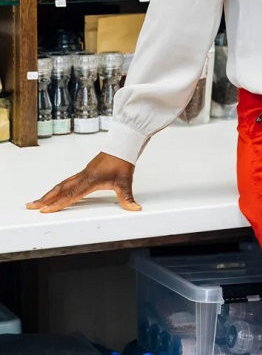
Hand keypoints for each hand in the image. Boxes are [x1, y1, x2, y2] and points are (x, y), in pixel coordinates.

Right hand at [26, 152, 140, 213]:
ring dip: (49, 193)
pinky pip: (67, 181)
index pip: (71, 195)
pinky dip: (58, 187)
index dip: (57, 203)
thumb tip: (135, 209)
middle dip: (45, 199)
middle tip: (30, 207)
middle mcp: (83, 176)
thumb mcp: (126, 181)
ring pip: (62, 184)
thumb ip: (128, 197)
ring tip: (37, 201)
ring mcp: (83, 173)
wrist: (124, 145)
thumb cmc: (123, 162)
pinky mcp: (85, 171)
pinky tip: (55, 192)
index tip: (44, 210)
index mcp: (90, 180)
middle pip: (60, 189)